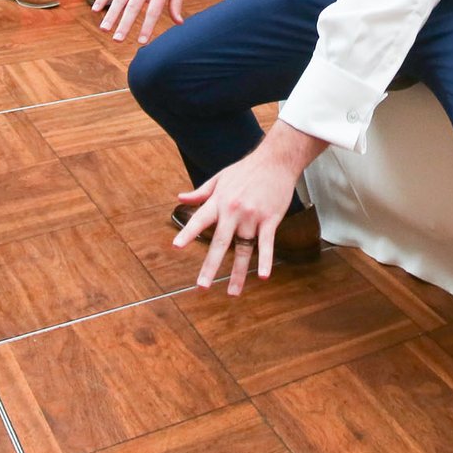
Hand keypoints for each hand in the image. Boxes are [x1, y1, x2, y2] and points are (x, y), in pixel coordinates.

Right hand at [93, 0, 191, 41]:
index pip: (153, 12)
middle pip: (133, 7)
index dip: (147, 27)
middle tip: (117, 40)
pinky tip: (95, 10)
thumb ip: (176, 4)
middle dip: (124, 25)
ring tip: (104, 29)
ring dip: (111, 15)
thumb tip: (179, 23)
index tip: (141, 42)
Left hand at [172, 123, 322, 294]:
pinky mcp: (270, 219)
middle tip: (201, 286)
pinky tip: (263, 276)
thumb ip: (201, 192)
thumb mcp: (220, 178)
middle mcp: (233, 210)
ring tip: (232, 292)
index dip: (188, 233)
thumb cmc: (247, 169)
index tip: (176, 247)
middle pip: (220, 242)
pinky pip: (266, 243)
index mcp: (219, 201)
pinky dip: (265, 260)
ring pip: (243, 249)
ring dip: (238, 273)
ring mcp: (252, 216)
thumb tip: (180, 198)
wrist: (276, 160)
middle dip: (210, 266)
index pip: (200, 220)